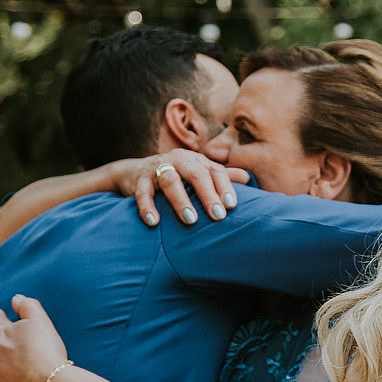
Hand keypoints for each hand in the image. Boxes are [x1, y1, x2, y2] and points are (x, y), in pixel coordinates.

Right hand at [109, 149, 248, 227]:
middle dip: (208, 195)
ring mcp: (157, 167)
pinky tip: (154, 222)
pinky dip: (147, 207)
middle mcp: (179, 160)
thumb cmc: (176, 175)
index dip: (225, 187)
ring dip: (181, 200)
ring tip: (190, 220)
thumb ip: (220, 175)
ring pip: (170, 180)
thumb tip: (248, 178)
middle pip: (196, 174)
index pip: (215, 170)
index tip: (232, 206)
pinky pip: (142, 193)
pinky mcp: (138, 179)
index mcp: (196, 160)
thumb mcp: (198, 173)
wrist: (134, 172)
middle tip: (218, 216)